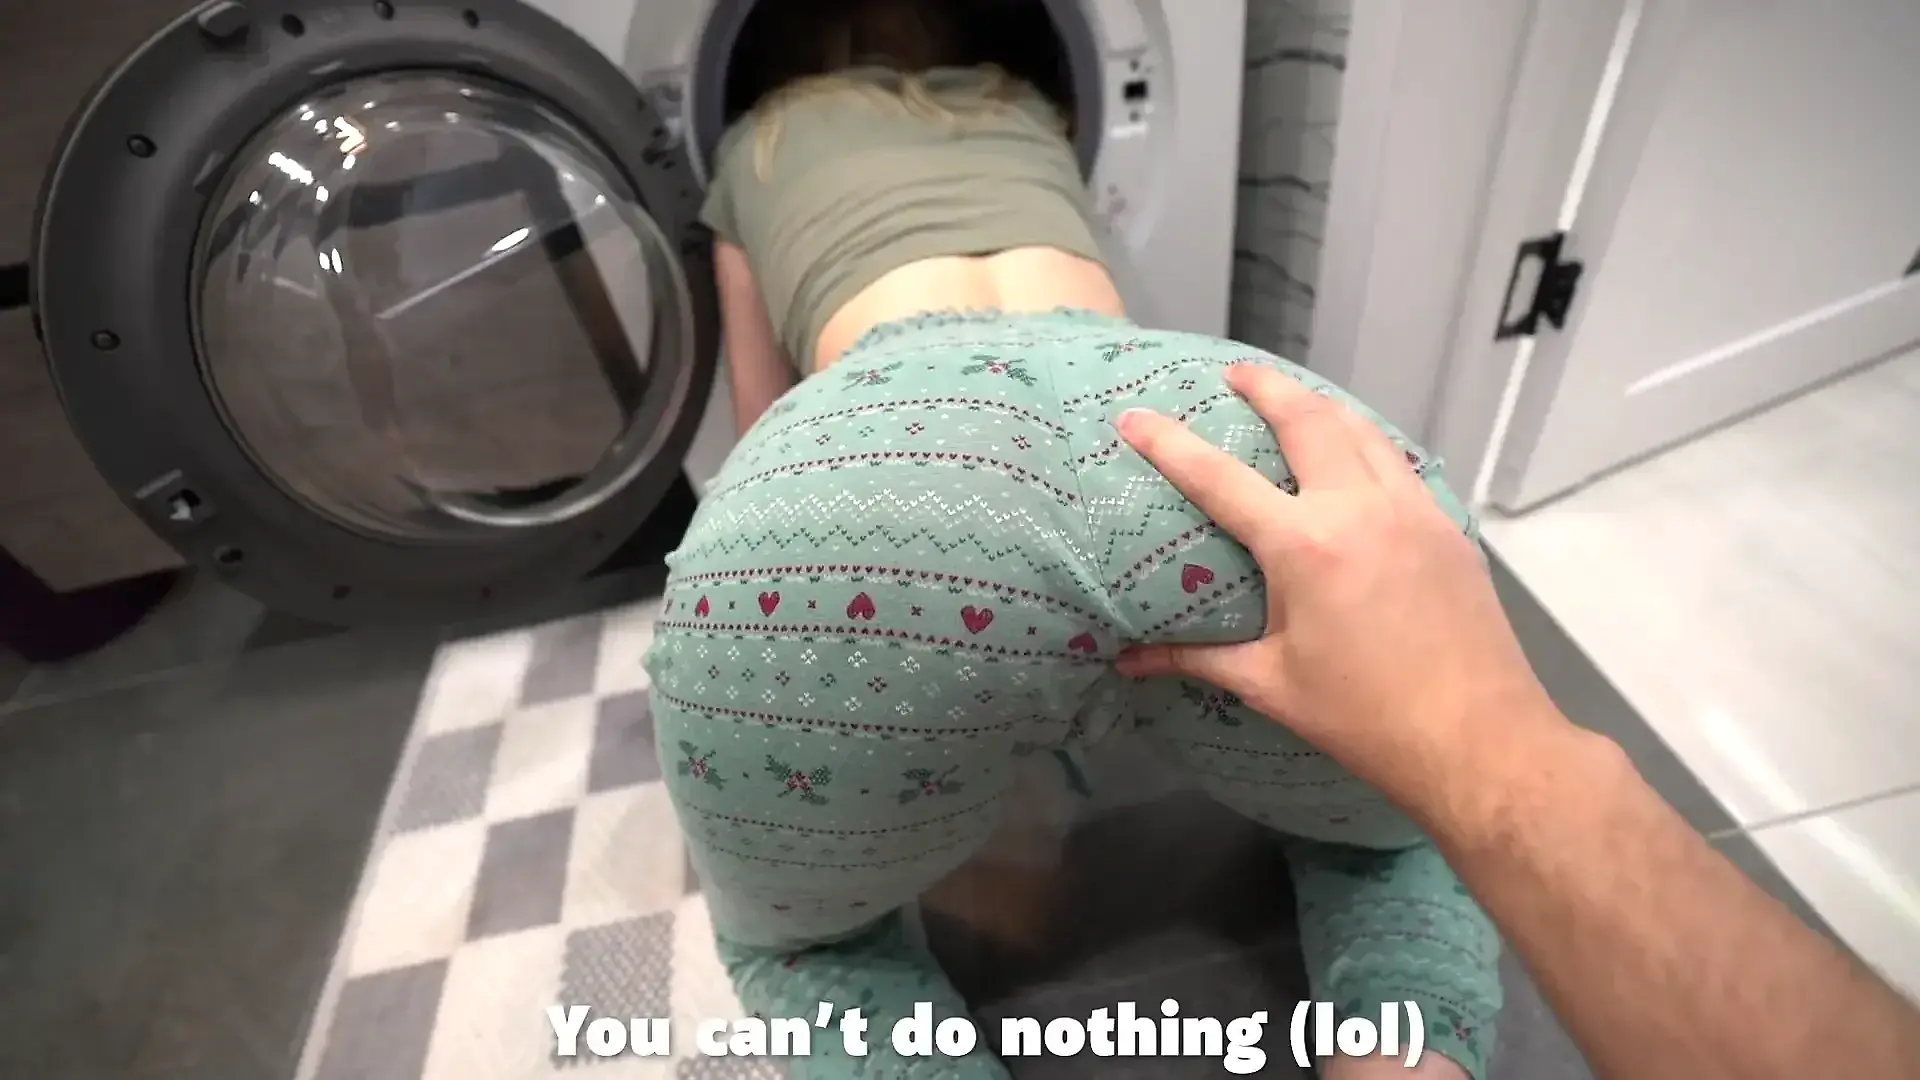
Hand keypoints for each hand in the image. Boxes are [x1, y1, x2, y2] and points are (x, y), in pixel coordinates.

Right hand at [1113, 365, 1553, 812]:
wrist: (1478, 739)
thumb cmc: (1365, 719)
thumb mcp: (1270, 685)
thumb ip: (1196, 659)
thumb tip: (1127, 662)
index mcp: (1303, 545)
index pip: (1219, 478)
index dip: (1170, 443)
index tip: (1135, 415)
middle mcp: (1358, 508)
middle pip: (1306, 419)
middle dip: (1265, 386)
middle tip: (1233, 373)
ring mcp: (1412, 511)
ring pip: (1362, 431)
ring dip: (1321, 405)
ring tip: (1295, 399)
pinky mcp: (1447, 528)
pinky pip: (1401, 465)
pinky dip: (1370, 444)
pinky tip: (1361, 455)